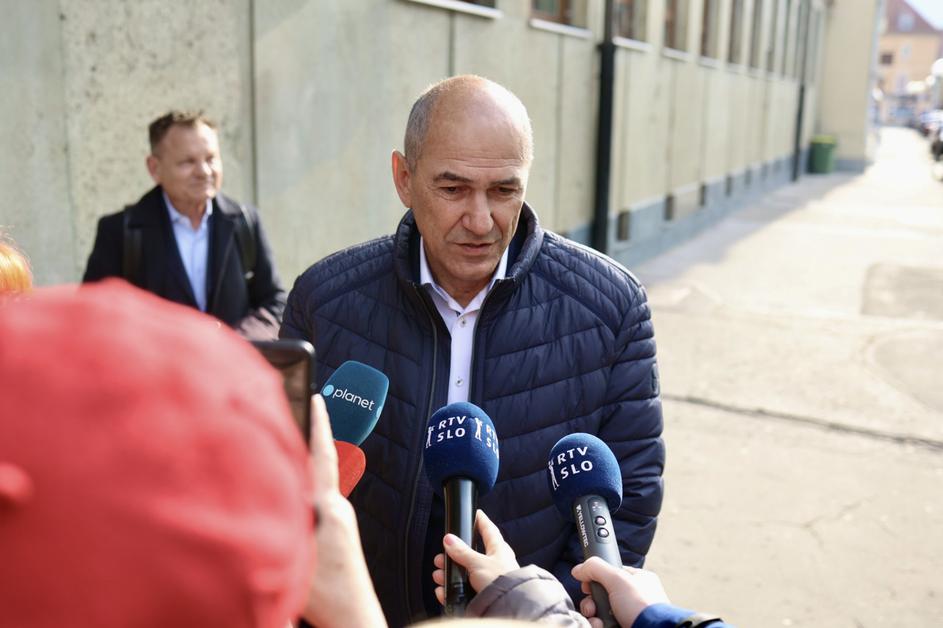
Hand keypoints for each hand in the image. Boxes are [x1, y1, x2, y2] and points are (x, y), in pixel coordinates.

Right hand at [299, 395, 385, 627]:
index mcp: (329, 508)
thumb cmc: (328, 596)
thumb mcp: (295, 559)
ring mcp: (338, 519)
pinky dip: (301, 487)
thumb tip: (268, 499)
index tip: (317, 397)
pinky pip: (316, 499)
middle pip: (318, 464)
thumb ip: (281, 528)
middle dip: (306, 437)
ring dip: (301, 464)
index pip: (322, 456)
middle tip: (291, 410)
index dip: (319, 425)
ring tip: (280, 447)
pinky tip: (286, 489)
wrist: (354, 617)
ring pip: (315, 483)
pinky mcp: (336, 531)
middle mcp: (337, 508)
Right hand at [431, 510, 519, 604]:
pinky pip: (464, 589)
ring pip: (465, 572)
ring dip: (449, 574)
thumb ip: (462, 552)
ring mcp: (488, 578)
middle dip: (453, 555)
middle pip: (470, 554)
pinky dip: (452, 590)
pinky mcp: (482, 593)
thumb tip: (449, 539)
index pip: (489, 530)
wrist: (508, 607)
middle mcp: (495, 562)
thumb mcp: (478, 563)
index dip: (481, 521)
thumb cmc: (500, 581)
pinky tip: (443, 591)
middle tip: (440, 557)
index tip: (475, 513)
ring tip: (438, 575)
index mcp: (498, 549)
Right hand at [571, 558, 669, 627]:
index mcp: (637, 580)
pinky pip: (603, 624)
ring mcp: (628, 615)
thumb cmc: (642, 606)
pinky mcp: (623, 626)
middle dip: (591, 601)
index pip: (610, 574)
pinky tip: (601, 626)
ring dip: (593, 616)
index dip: (596, 578)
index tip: (586, 584)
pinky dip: (598, 625)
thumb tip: (578, 569)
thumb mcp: (618, 579)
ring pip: (600, 611)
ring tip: (596, 620)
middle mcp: (633, 598)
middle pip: (602, 595)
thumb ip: (596, 568)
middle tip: (591, 606)